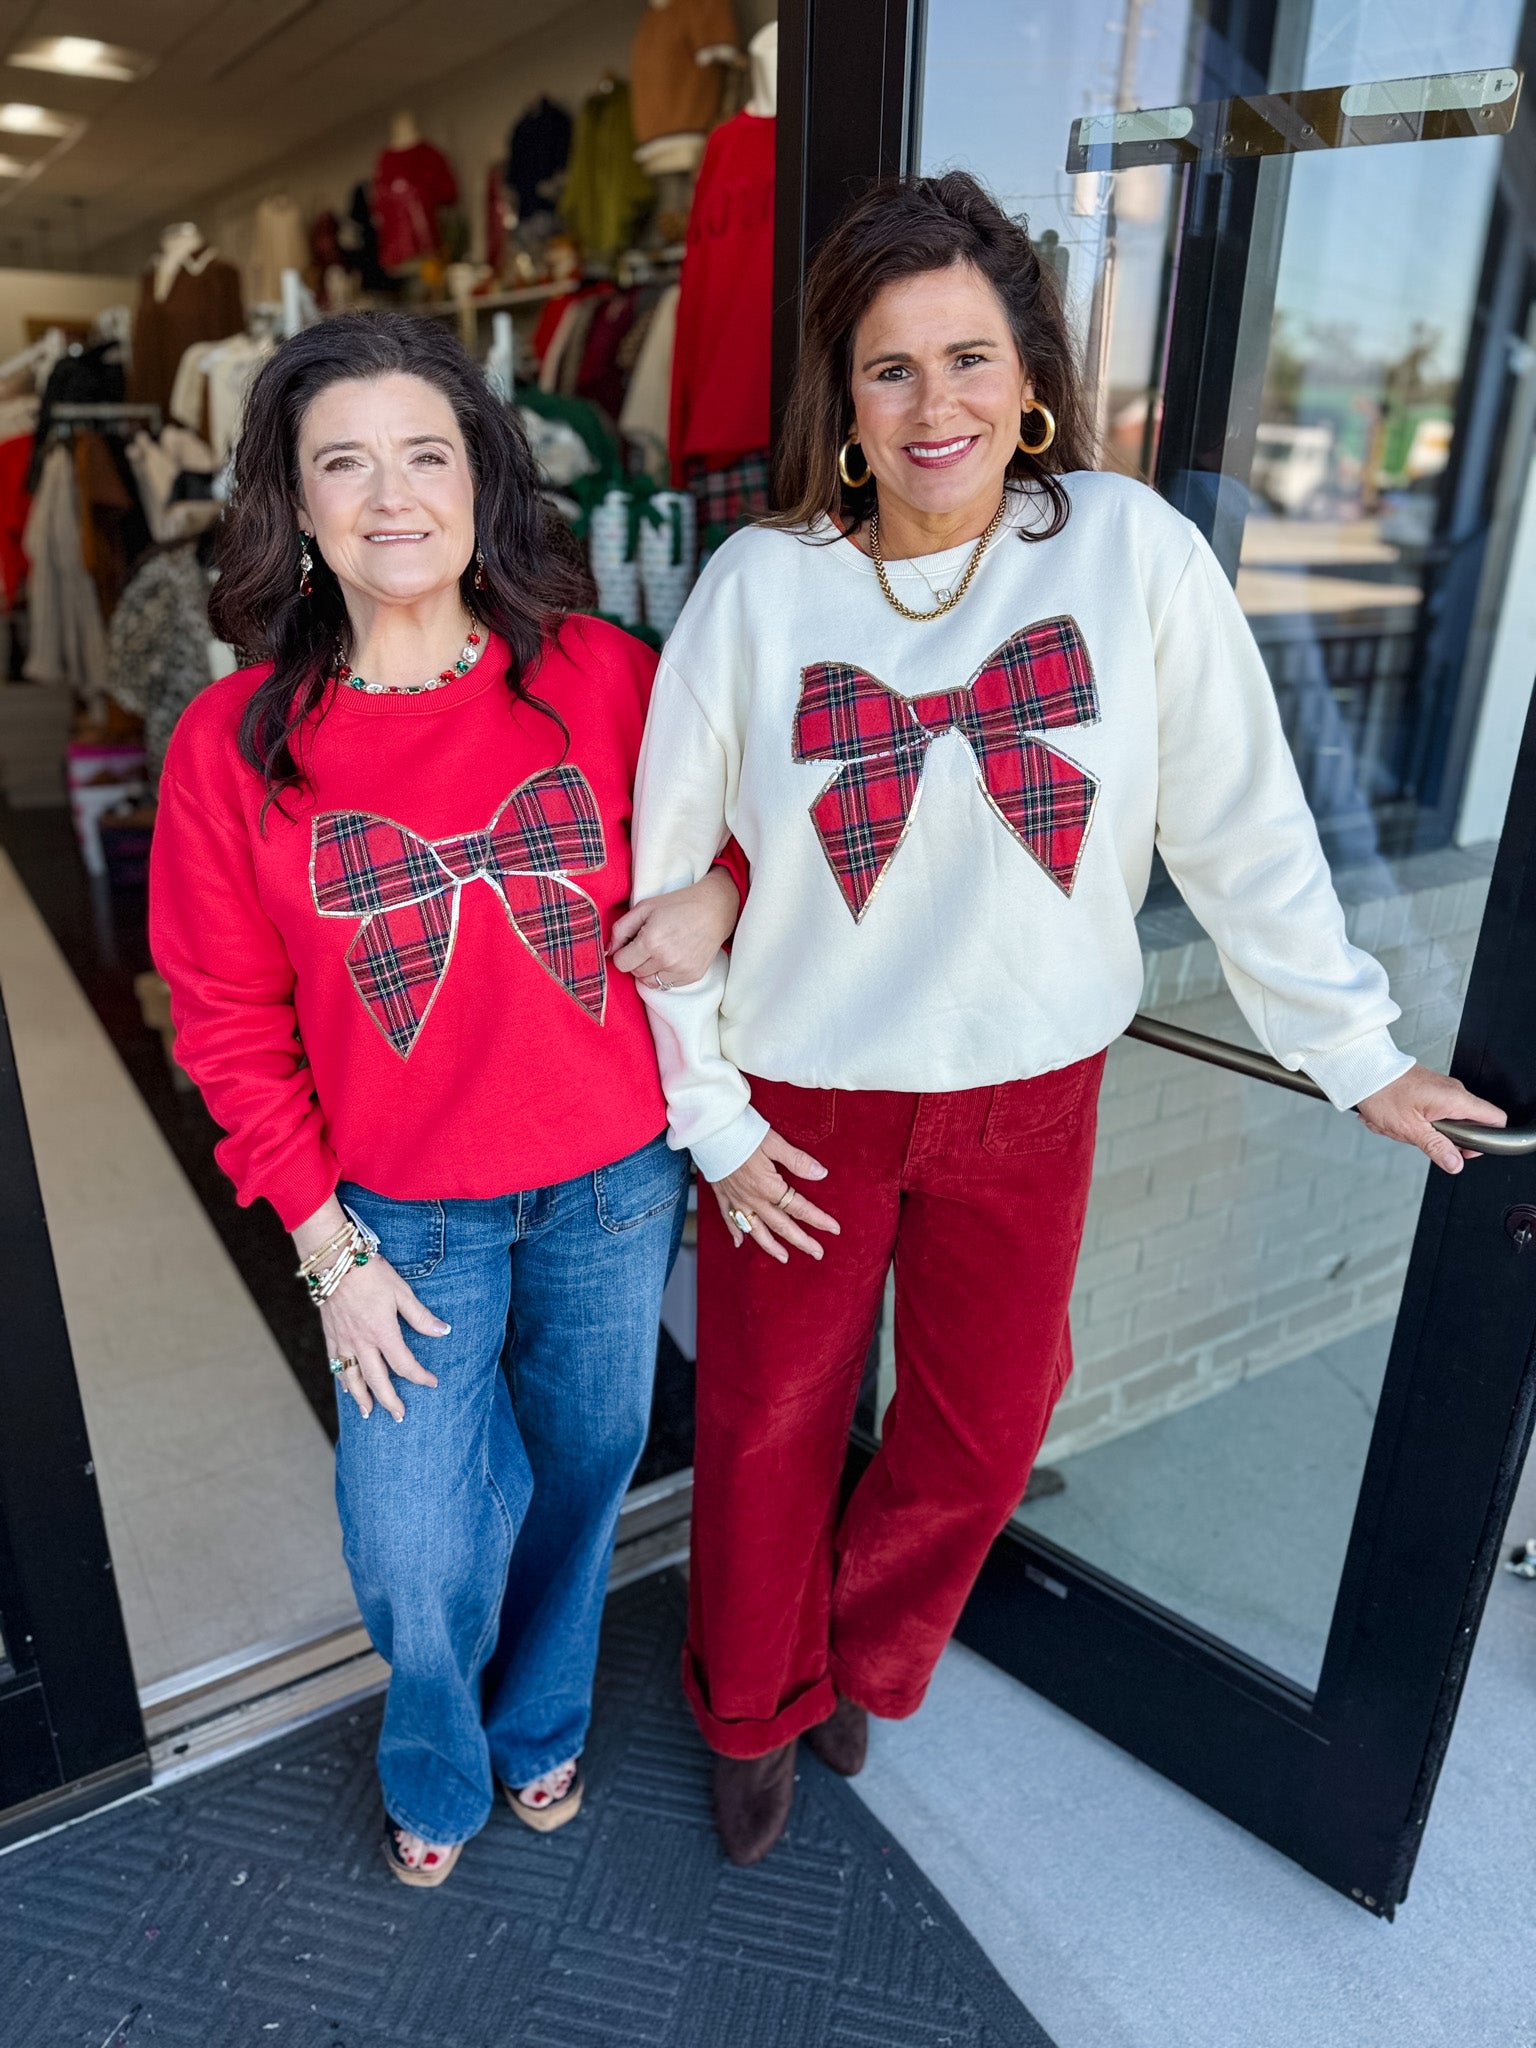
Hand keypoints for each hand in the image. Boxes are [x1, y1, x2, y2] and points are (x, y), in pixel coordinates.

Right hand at [319, 1254, 448, 1419]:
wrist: (335, 1261)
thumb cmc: (371, 1273)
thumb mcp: (402, 1292)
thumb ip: (421, 1316)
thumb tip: (444, 1331)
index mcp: (383, 1333)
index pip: (404, 1365)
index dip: (420, 1377)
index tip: (432, 1382)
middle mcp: (362, 1342)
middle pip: (377, 1380)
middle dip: (390, 1401)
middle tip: (399, 1416)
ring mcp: (343, 1340)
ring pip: (352, 1377)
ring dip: (361, 1398)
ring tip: (369, 1412)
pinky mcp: (330, 1334)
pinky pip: (336, 1363)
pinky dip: (342, 1378)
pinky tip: (346, 1385)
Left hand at [610, 868, 739, 989]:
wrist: (714, 910)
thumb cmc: (677, 905)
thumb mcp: (644, 908)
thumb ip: (621, 929)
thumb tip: (609, 951)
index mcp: (651, 941)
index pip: (621, 963)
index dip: (623, 952)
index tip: (632, 943)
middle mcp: (666, 959)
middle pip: (635, 972)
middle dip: (637, 960)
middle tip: (649, 943)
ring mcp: (681, 970)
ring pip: (649, 982)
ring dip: (650, 969)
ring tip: (661, 951)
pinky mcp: (692, 976)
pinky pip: (667, 985)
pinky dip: (665, 974)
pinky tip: (674, 957)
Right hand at [710, 1127, 840, 1262]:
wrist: (710, 1131)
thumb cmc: (743, 1132)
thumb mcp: (774, 1143)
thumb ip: (798, 1161)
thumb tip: (821, 1173)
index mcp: (769, 1187)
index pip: (799, 1208)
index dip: (818, 1219)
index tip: (834, 1229)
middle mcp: (753, 1199)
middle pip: (781, 1225)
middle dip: (801, 1241)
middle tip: (817, 1253)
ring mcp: (736, 1199)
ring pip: (756, 1229)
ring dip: (771, 1246)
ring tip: (784, 1257)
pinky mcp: (722, 1194)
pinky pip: (729, 1218)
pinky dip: (735, 1232)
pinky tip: (739, 1242)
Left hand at [1356, 1063, 1505, 1174]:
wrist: (1364, 1071)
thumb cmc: (1383, 1092)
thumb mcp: (1410, 1128)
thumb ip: (1437, 1147)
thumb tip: (1455, 1163)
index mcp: (1455, 1099)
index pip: (1495, 1119)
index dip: (1487, 1139)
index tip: (1466, 1149)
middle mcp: (1453, 1091)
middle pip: (1469, 1124)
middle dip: (1445, 1138)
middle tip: (1423, 1138)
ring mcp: (1441, 1089)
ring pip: (1445, 1120)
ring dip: (1423, 1130)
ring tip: (1402, 1126)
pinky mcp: (1429, 1089)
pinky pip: (1430, 1112)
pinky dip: (1413, 1120)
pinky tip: (1396, 1119)